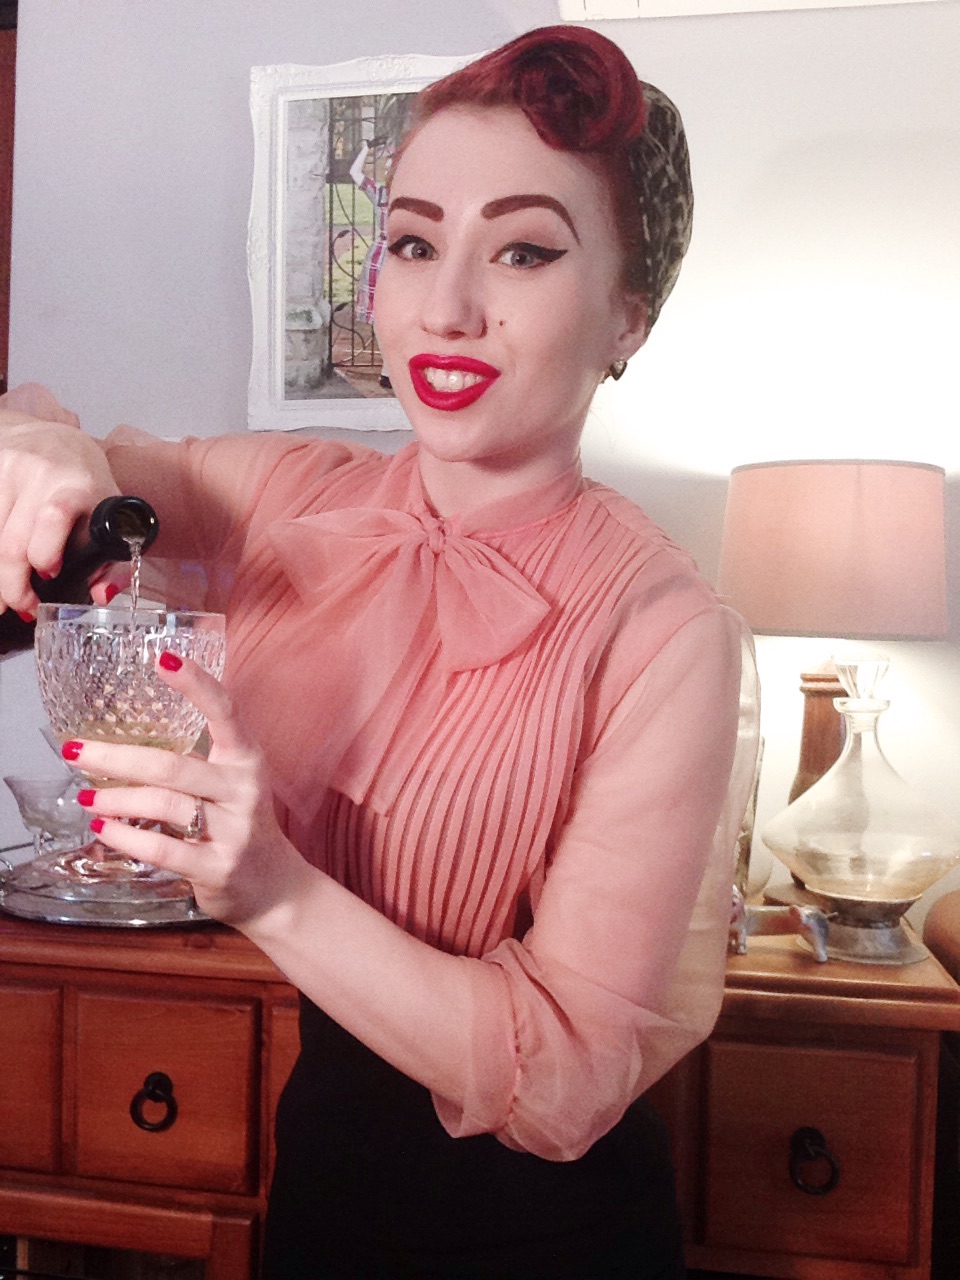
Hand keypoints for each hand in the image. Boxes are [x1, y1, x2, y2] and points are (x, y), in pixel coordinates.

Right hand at [0, 384, 119, 612]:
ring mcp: (9, 470)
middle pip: (14, 541)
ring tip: (5, 598)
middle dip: (14, 584)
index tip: (50, 575)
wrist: (53, 438)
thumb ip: (113, 560)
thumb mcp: (110, 516)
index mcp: (81, 485)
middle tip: (24, 606)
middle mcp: (42, 473)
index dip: (46, 551)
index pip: (56, 515)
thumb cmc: (86, 485)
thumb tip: (100, 595)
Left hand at [64, 655, 311, 926]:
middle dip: (116, 758)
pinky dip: (126, 837)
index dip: (195, 683)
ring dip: (116, 799)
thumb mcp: (229, 784)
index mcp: (246, 759)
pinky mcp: (218, 867)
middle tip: (75, 751)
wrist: (275, 886)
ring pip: (165, 804)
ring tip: (85, 797)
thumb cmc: (238, 825)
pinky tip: (103, 830)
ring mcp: (234, 830)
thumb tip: (120, 742)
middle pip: (173, 765)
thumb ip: (192, 761)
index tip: (162, 657)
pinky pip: (163, 849)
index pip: (224, 711)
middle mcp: (243, 789)